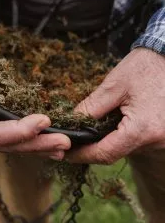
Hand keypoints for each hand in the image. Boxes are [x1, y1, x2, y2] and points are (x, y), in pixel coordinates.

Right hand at [0, 57, 70, 159]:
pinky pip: (7, 135)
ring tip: (64, 145)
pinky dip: (28, 138)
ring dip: (37, 145)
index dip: (17, 131)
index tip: (43, 121)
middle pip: (7, 144)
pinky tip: (45, 137)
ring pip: (10, 143)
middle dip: (36, 144)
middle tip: (67, 143)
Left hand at [66, 48, 164, 163]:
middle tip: (74, 140)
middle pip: (116, 153)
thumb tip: (71, 123)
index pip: (106, 153)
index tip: (66, 154)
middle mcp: (158, 140)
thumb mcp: (113, 86)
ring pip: (127, 148)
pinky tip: (113, 123)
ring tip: (92, 127)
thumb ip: (91, 108)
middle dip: (93, 148)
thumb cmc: (144, 67)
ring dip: (108, 141)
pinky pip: (138, 141)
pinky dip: (122, 135)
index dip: (83, 155)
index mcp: (143, 129)